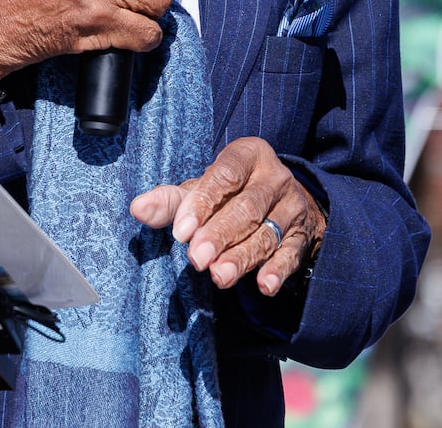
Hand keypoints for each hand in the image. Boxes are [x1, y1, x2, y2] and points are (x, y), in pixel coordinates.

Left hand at [130, 137, 324, 295]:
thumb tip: (138, 209)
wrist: (281, 202)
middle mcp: (275, 177)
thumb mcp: (203, 189)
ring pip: (267, 234)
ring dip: (242, 257)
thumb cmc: (231, 193)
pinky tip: (264, 286)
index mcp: (249, 155)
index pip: (226, 175)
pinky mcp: (303, 237)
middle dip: (220, 234)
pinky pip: (291, 254)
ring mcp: (292, 207)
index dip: (203, 202)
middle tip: (197, 259)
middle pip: (247, 207)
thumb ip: (172, 200)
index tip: (181, 231)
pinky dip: (277, 271)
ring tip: (219, 276)